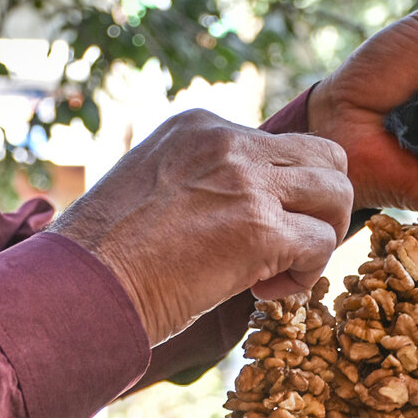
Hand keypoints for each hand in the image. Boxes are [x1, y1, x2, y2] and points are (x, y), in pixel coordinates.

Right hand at [50, 109, 351, 343]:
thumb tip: (245, 206)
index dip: (282, 194)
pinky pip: (321, 245)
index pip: (281, 145)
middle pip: (326, 157)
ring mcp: (246, 182)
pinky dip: (304, 276)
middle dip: (320, 207)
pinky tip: (263, 292)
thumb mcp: (154, 186)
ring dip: (319, 238)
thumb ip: (204, 180)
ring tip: (277, 271)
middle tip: (288, 247)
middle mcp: (227, 141)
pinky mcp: (260, 229)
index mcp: (200, 126)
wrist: (81, 287)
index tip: (249, 232)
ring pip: (337, 194)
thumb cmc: (106, 255)